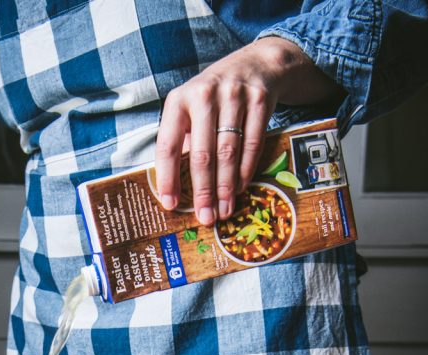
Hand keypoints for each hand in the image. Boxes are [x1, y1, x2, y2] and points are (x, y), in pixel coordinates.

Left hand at [154, 37, 342, 224]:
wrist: (256, 64)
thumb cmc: (214, 99)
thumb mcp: (192, 111)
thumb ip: (183, 143)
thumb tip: (178, 191)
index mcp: (179, 100)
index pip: (168, 145)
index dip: (168, 178)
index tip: (170, 204)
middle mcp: (204, 95)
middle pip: (202, 153)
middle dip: (203, 191)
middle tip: (205, 217)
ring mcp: (234, 95)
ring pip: (228, 152)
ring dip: (225, 187)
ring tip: (224, 210)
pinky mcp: (260, 100)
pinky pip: (252, 144)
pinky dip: (245, 171)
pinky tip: (239, 188)